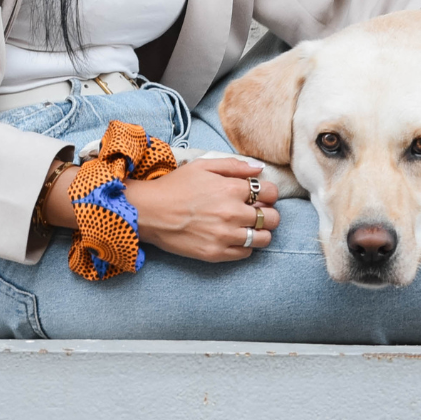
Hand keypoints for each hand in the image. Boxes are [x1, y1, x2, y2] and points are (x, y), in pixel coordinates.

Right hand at [52, 156, 277, 261]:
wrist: (148, 212)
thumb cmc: (175, 186)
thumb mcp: (203, 166)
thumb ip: (234, 166)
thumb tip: (259, 168)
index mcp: (232, 189)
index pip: (271, 193)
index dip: (269, 193)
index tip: (262, 195)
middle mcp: (233, 213)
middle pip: (272, 218)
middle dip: (269, 213)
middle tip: (258, 212)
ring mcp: (225, 235)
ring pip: (263, 238)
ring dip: (261, 232)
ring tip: (249, 227)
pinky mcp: (215, 253)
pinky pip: (246, 253)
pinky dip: (245, 246)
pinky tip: (235, 237)